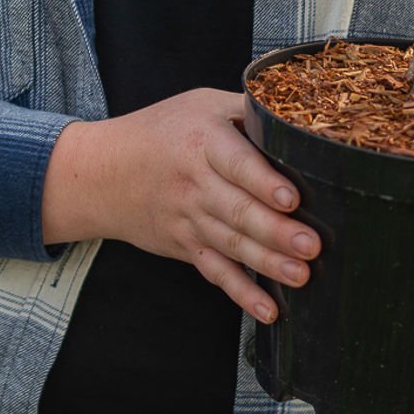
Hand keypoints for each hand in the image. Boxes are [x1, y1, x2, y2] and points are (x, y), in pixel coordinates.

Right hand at [41, 89, 319, 323]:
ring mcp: (188, 219)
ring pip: (231, 244)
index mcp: (202, 141)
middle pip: (237, 210)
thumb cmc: (161, 130)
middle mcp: (194, 183)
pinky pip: (216, 272)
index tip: (291, 199)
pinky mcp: (186, 246)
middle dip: (275, 231)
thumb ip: (245, 108)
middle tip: (311, 245)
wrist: (102, 173)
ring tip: (302, 275)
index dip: (263, 182)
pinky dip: (241, 293)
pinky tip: (268, 310)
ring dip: (268, 263)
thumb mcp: (200, 103)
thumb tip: (298, 116)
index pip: (235, 163)